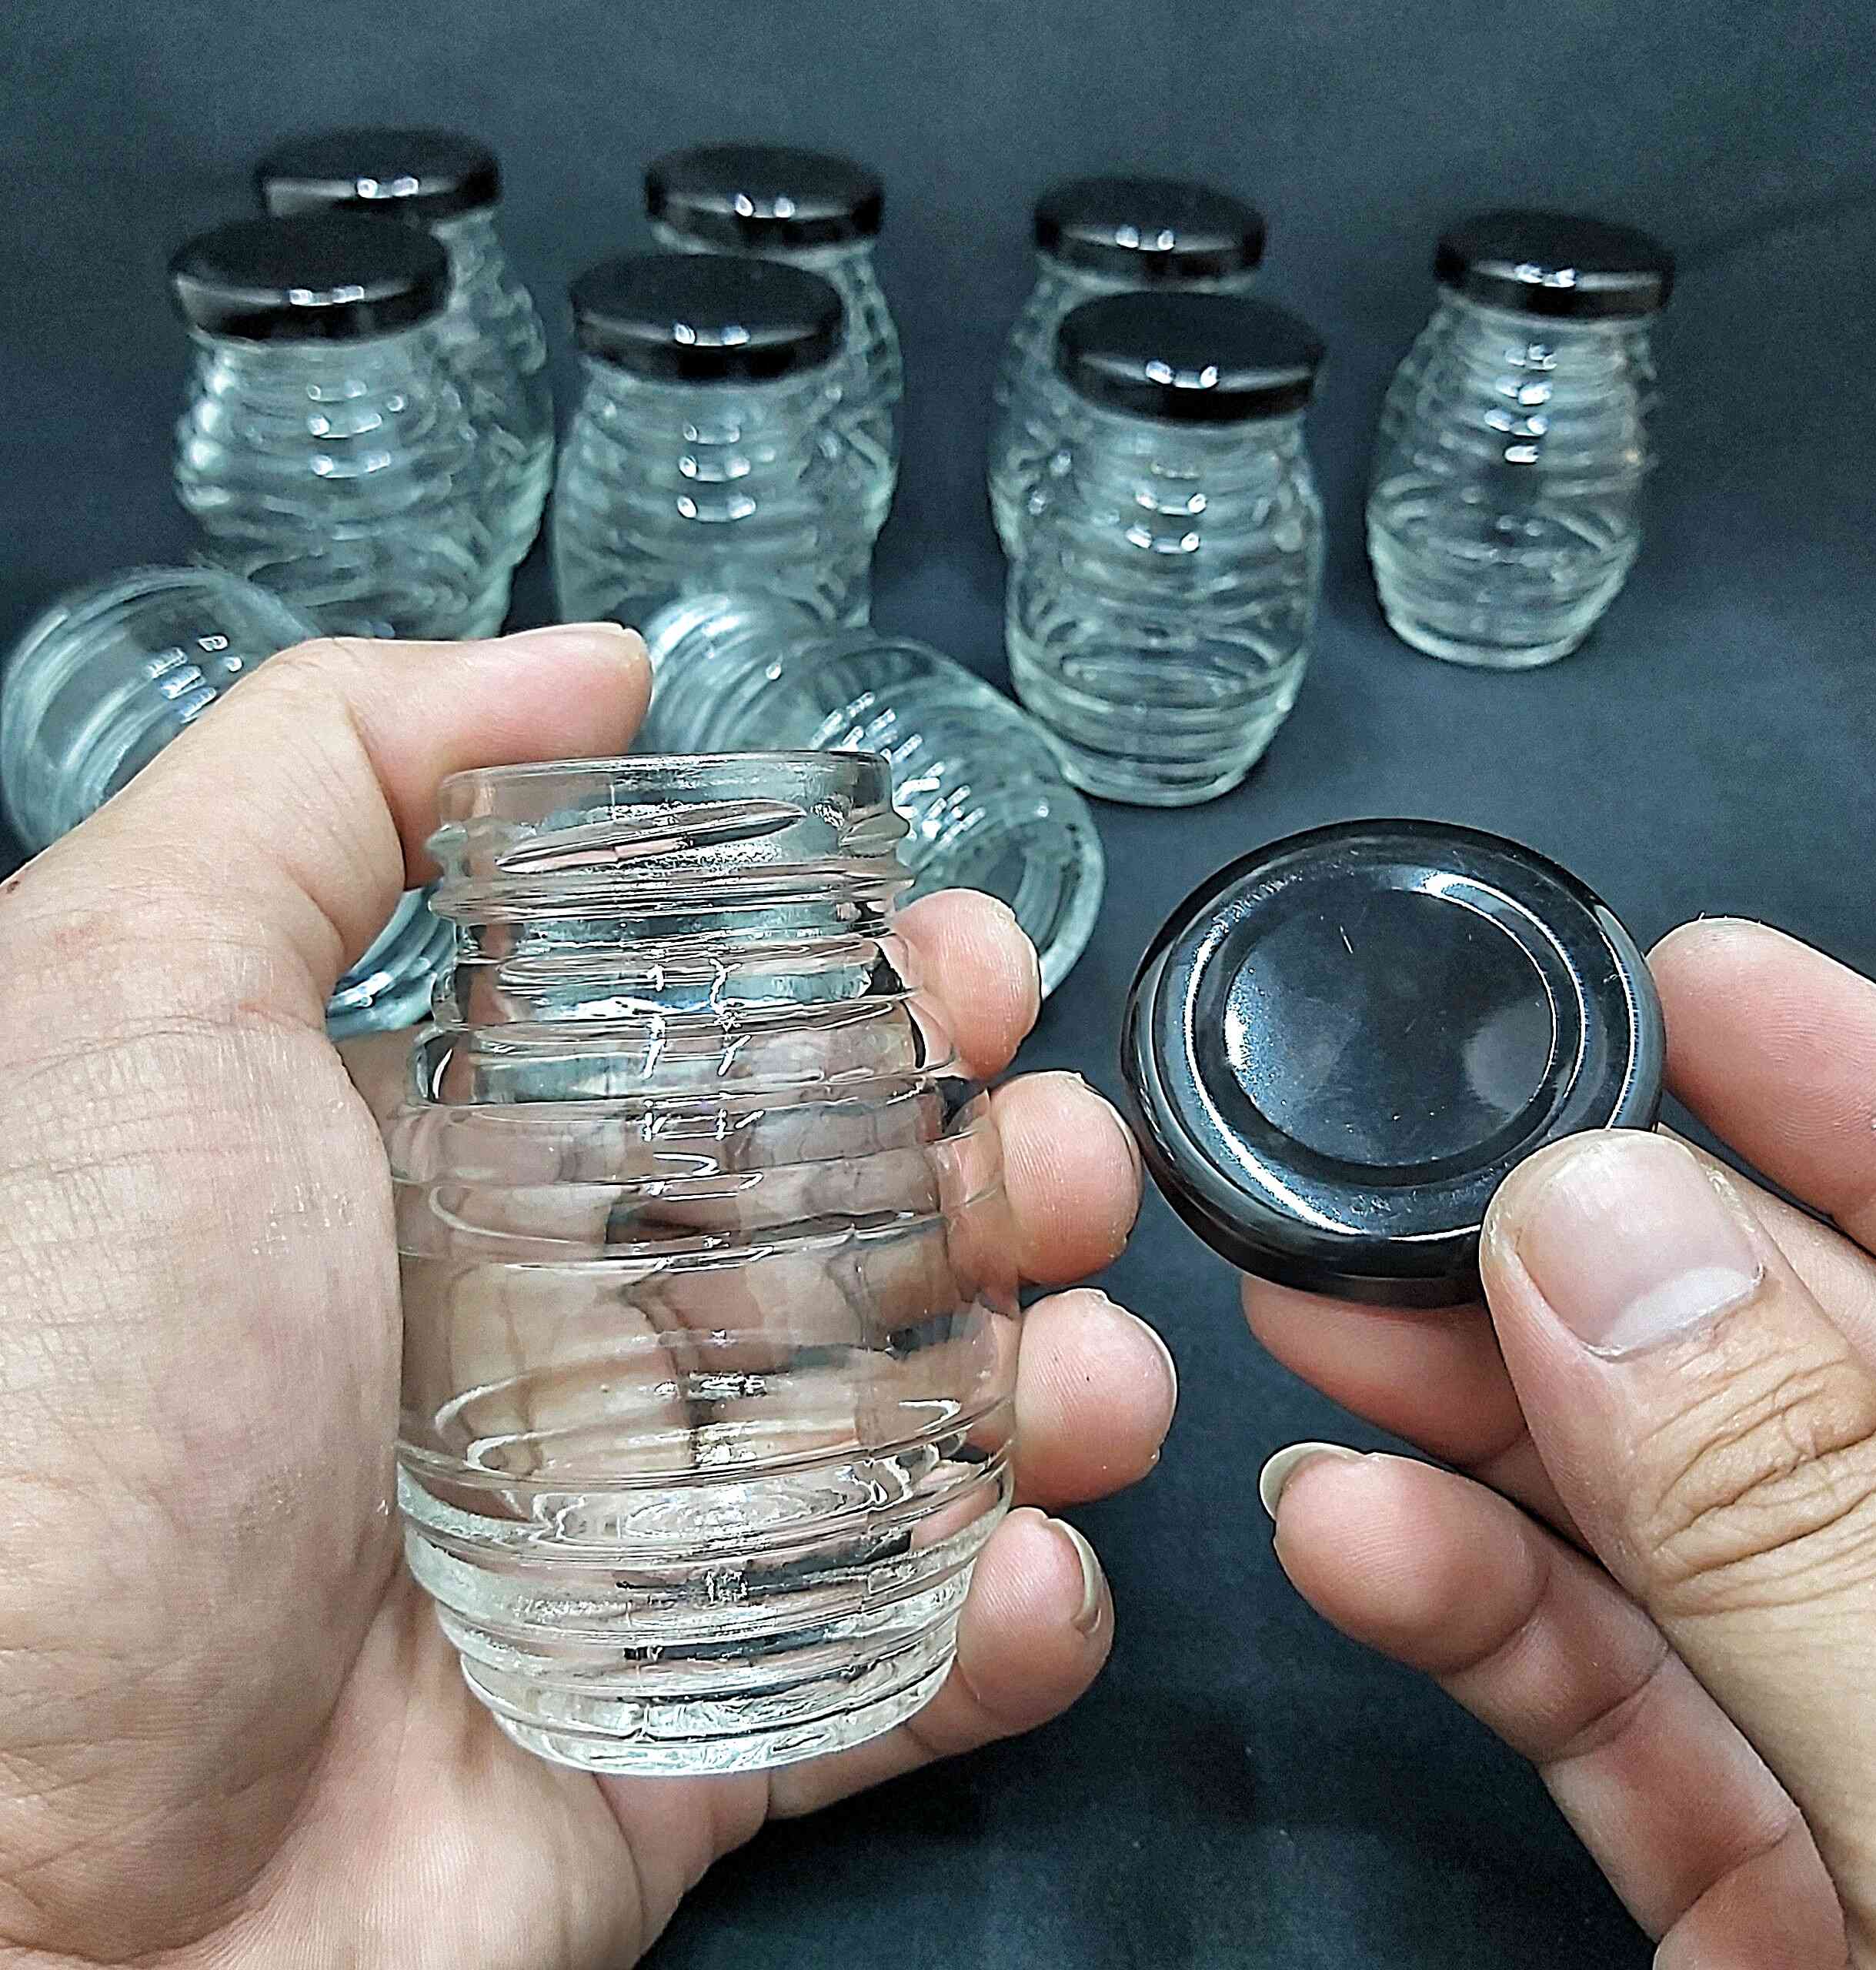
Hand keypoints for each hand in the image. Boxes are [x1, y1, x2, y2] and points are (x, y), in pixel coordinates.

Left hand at [0, 626, 1173, 1968]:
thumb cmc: (48, 1398)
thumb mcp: (133, 996)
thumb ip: (329, 781)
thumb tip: (591, 663)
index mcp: (467, 1185)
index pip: (729, 1067)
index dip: (875, 1003)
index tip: (969, 966)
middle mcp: (561, 1357)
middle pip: (856, 1245)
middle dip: (1001, 1183)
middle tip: (1063, 1166)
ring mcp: (635, 1562)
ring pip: (913, 1448)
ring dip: (1050, 1393)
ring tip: (1099, 1381)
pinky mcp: (682, 1757)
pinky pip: (893, 1681)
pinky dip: (1002, 1628)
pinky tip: (1034, 1576)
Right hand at [1252, 919, 1875, 1965]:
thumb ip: (1797, 1521)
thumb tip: (1607, 1229)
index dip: (1865, 1095)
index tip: (1690, 977)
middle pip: (1797, 1368)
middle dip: (1589, 1252)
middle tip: (1413, 1170)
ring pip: (1668, 1522)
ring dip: (1474, 1412)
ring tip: (1316, 1320)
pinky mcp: (1762, 1881)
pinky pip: (1602, 1701)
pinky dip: (1463, 1609)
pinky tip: (1349, 1531)